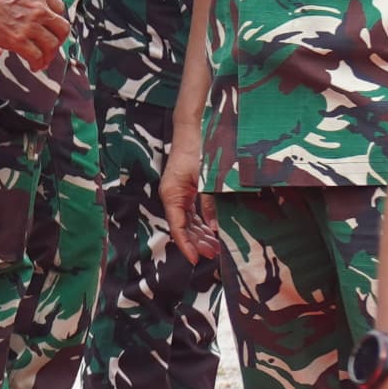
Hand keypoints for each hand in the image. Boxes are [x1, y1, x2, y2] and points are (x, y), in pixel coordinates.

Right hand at [162, 143, 221, 264]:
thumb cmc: (197, 151)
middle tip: (214, 254)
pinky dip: (201, 222)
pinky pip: (191, 212)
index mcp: (172, 195)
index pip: (177, 227)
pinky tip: (211, 231)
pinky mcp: (185, 190)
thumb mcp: (206, 180)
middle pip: (182, 227)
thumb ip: (209, 204)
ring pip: (188, 221)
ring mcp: (178, 194)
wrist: (193, 129)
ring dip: (200, 234)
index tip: (197, 259)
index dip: (186, 245)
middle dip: (197, 242)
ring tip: (215, 246)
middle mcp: (172, 197)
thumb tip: (212, 227)